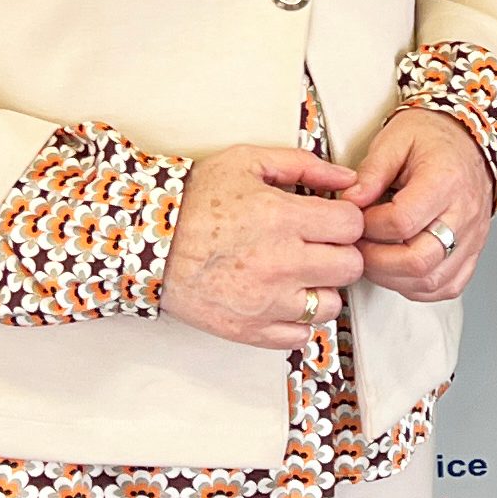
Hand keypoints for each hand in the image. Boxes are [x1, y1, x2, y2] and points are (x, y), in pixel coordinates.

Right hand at [159, 144, 367, 351]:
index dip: (345, 221)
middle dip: (339, 253)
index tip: (330, 222)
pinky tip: (279, 298)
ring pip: (331, 305)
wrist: (145, 242)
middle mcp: (280, 263)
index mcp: (282, 217)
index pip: (352, 226)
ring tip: (297, 275)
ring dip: (320, 289)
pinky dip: (296, 320)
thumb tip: (346, 179)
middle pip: (350, 267)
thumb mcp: (247, 162)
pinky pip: (301, 335)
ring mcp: (266, 302)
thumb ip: (302, 165)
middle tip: (317, 247)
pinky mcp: (251, 330)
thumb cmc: (192, 201)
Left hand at [345, 108, 491, 302]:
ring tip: (373, 258)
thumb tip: (349, 201)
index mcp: (446, 181)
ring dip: (393, 278)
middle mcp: (464, 215)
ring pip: (432, 281)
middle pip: (419, 261)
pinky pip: (447, 287)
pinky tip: (398, 271)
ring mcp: (472, 239)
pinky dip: (417, 287)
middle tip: (357, 247)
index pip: (402, 221)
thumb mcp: (395, 139)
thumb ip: (372, 171)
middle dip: (377, 262)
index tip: (354, 219)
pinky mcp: (472, 254)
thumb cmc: (432, 139)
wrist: (470, 143)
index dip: (369, 227)